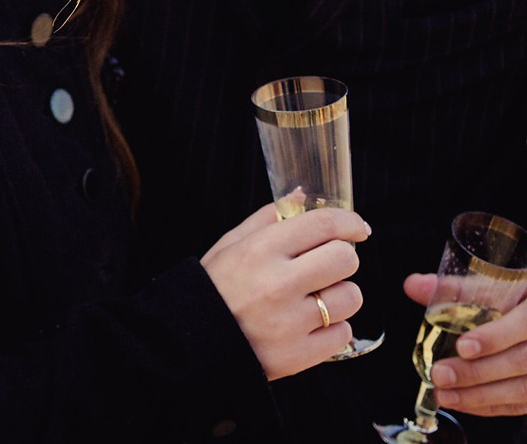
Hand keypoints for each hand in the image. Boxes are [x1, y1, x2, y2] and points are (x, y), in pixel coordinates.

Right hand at [200, 201, 369, 380]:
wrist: (191, 339)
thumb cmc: (216, 286)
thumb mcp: (231, 244)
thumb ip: (268, 218)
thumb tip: (301, 195)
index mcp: (261, 250)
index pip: (323, 225)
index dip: (349, 222)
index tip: (357, 228)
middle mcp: (278, 284)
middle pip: (345, 259)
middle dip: (342, 259)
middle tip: (327, 267)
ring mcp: (291, 322)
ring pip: (350, 297)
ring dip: (339, 296)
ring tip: (315, 300)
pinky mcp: (299, 354)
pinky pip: (343, 334)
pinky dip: (331, 330)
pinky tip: (308, 325)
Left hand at [404, 274, 526, 415]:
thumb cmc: (517, 300)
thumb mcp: (495, 286)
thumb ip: (458, 288)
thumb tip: (414, 286)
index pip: (524, 324)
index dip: (494, 337)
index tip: (463, 346)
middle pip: (521, 361)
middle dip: (478, 372)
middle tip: (441, 374)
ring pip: (523, 389)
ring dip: (481, 395)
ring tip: (445, 394)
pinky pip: (520, 403)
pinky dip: (490, 405)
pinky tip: (463, 402)